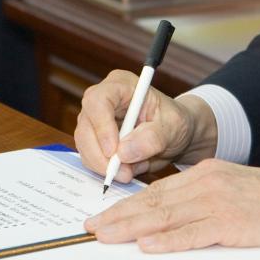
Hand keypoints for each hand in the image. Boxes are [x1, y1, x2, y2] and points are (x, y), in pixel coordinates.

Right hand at [73, 70, 217, 183]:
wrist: (173, 134)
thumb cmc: (174, 122)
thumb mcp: (173, 127)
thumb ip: (152, 137)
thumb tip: (124, 152)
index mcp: (122, 85)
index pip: (99, 100)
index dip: (102, 126)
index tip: (114, 151)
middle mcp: (103, 99)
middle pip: (85, 126)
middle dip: (100, 154)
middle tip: (122, 174)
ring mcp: (94, 119)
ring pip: (84, 144)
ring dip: (103, 165)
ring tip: (130, 172)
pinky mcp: (93, 139)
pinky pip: (89, 156)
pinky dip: (104, 169)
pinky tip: (126, 169)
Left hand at [84, 160, 259, 252]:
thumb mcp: (233, 190)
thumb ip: (203, 201)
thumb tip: (170, 221)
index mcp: (206, 173)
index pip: (158, 191)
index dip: (127, 204)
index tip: (103, 215)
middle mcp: (207, 182)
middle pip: (154, 202)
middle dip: (119, 216)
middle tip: (90, 228)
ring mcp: (219, 202)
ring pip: (166, 216)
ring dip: (132, 228)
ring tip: (105, 236)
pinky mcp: (233, 224)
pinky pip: (194, 233)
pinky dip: (168, 240)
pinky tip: (148, 246)